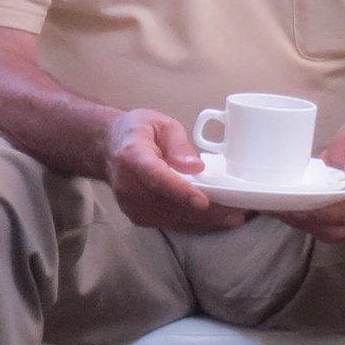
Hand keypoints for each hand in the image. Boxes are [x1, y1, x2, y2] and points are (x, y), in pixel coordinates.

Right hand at [105, 107, 247, 231]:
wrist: (108, 147)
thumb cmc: (138, 132)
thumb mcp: (161, 124)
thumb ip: (178, 144)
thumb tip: (196, 167)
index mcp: (132, 155)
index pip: (156, 176)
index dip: (179, 190)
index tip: (202, 200)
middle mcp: (128, 184)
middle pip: (168, 202)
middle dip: (204, 211)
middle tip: (236, 212)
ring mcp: (130, 204)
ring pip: (171, 216)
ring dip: (202, 219)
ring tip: (232, 216)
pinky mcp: (136, 216)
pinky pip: (168, 221)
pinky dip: (191, 219)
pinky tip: (212, 216)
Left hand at [279, 115, 344, 243]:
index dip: (327, 208)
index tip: (303, 202)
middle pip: (339, 226)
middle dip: (310, 219)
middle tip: (284, 208)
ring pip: (330, 233)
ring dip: (304, 224)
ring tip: (282, 211)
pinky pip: (326, 230)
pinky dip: (306, 224)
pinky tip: (289, 213)